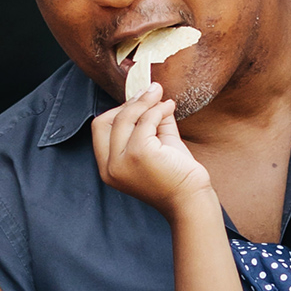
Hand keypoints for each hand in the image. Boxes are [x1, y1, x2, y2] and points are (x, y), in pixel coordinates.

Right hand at [91, 84, 212, 214]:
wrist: (191, 199)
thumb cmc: (174, 175)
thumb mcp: (154, 146)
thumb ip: (147, 122)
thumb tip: (148, 93)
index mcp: (108, 168)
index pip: (100, 128)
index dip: (117, 110)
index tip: (137, 100)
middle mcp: (110, 168)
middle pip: (107, 120)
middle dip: (129, 102)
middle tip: (150, 91)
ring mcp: (122, 162)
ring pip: (125, 117)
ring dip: (145, 101)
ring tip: (161, 95)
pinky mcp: (139, 154)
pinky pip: (146, 121)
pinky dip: (158, 110)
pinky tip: (170, 107)